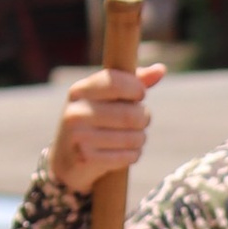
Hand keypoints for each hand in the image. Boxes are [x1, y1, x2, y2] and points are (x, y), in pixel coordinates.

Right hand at [47, 60, 165, 194]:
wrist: (66, 159)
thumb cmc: (93, 121)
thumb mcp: (105, 98)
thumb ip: (132, 82)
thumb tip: (161, 69)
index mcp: (80, 91)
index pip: (116, 82)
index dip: (137, 88)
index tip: (139, 95)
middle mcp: (76, 111)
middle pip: (131, 114)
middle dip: (144, 118)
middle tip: (141, 121)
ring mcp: (79, 136)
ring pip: (133, 137)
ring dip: (140, 139)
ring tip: (132, 137)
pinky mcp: (87, 158)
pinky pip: (128, 156)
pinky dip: (133, 155)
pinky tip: (124, 153)